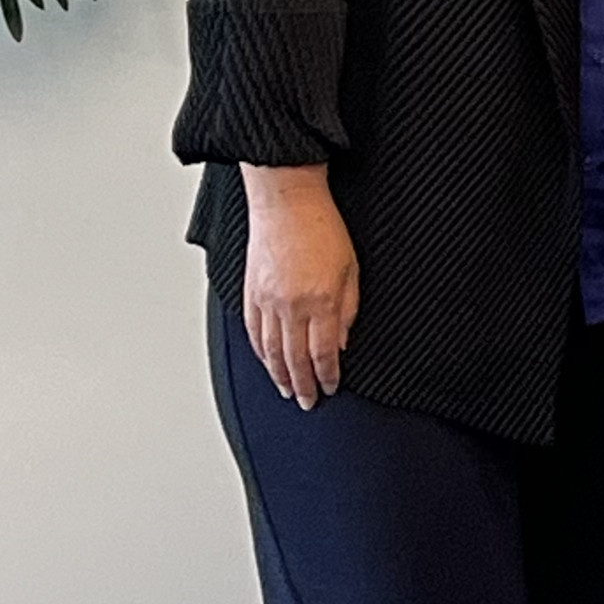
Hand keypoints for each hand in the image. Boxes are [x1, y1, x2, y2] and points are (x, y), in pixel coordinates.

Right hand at [240, 164, 358, 410]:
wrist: (287, 202)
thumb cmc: (323, 228)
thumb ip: (348, 308)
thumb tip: (343, 341)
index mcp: (320, 300)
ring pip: (271, 351)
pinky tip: (267, 363)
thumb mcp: (351, 268)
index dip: (327, 375)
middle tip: (308, 401)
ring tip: (288, 390)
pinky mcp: (251, 293)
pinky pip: (254, 332)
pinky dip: (260, 353)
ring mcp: (267, 301)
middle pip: (295, 359)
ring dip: (279, 375)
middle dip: (304, 384)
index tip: (331, 387)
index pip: (323, 352)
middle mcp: (291, 305)